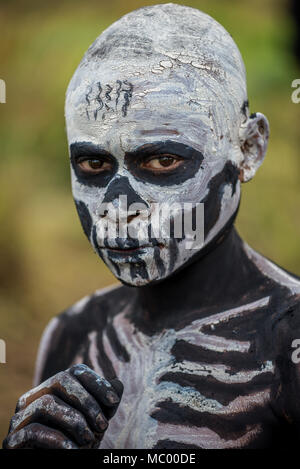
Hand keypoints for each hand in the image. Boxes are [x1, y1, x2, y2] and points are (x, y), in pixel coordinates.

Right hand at [2, 364, 122, 448]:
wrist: (58, 467)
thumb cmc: (76, 445)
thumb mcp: (95, 424)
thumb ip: (105, 404)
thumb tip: (118, 383)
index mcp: (53, 388)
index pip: (75, 371)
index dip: (96, 383)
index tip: (114, 402)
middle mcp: (34, 397)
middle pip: (61, 380)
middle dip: (87, 402)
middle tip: (103, 426)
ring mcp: (19, 417)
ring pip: (47, 403)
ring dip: (75, 421)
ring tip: (89, 440)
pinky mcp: (12, 440)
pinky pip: (34, 431)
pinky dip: (58, 440)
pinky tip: (73, 450)